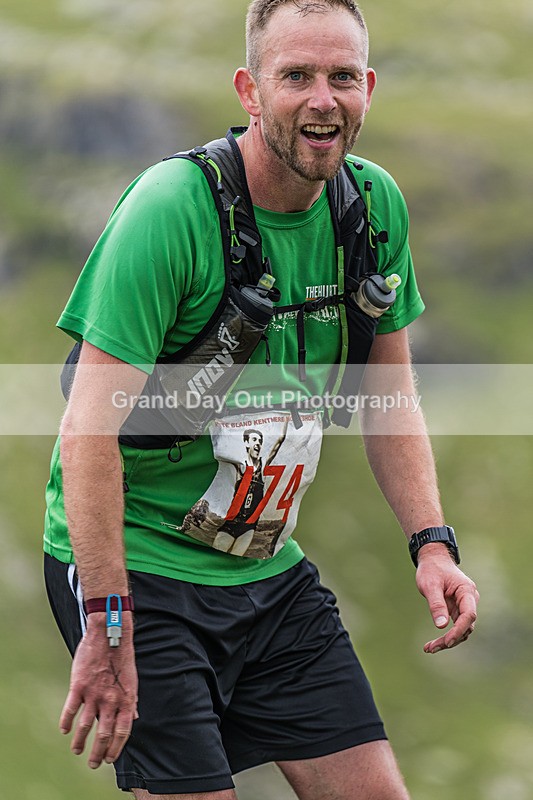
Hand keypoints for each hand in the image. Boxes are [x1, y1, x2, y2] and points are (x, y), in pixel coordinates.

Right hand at [59, 614, 137, 767]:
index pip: (122, 733)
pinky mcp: (79, 686)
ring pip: (85, 727)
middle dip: (98, 753)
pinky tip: (65, 730)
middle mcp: (111, 700)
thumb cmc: (122, 658)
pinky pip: (70, 710)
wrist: (110, 634)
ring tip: (77, 750)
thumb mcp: (132, 681)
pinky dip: (66, 723)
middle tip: (93, 764)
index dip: (116, 749)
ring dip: (80, 743)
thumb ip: (131, 701)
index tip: (109, 760)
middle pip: (104, 735)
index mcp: (127, 700)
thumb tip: (135, 717)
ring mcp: (95, 694)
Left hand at [415, 544, 478, 653]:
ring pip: (461, 629)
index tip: (447, 641)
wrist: (433, 560)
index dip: (459, 630)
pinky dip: (445, 636)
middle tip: (431, 648)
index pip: (469, 615)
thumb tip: (441, 626)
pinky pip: (455, 627)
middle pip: (466, 626)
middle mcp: (470, 600)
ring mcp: (464, 606)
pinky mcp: (457, 610)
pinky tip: (432, 644)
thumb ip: (436, 604)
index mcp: (467, 591)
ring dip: (447, 641)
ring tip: (429, 648)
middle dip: (450, 639)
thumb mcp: (430, 584)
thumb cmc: (432, 569)